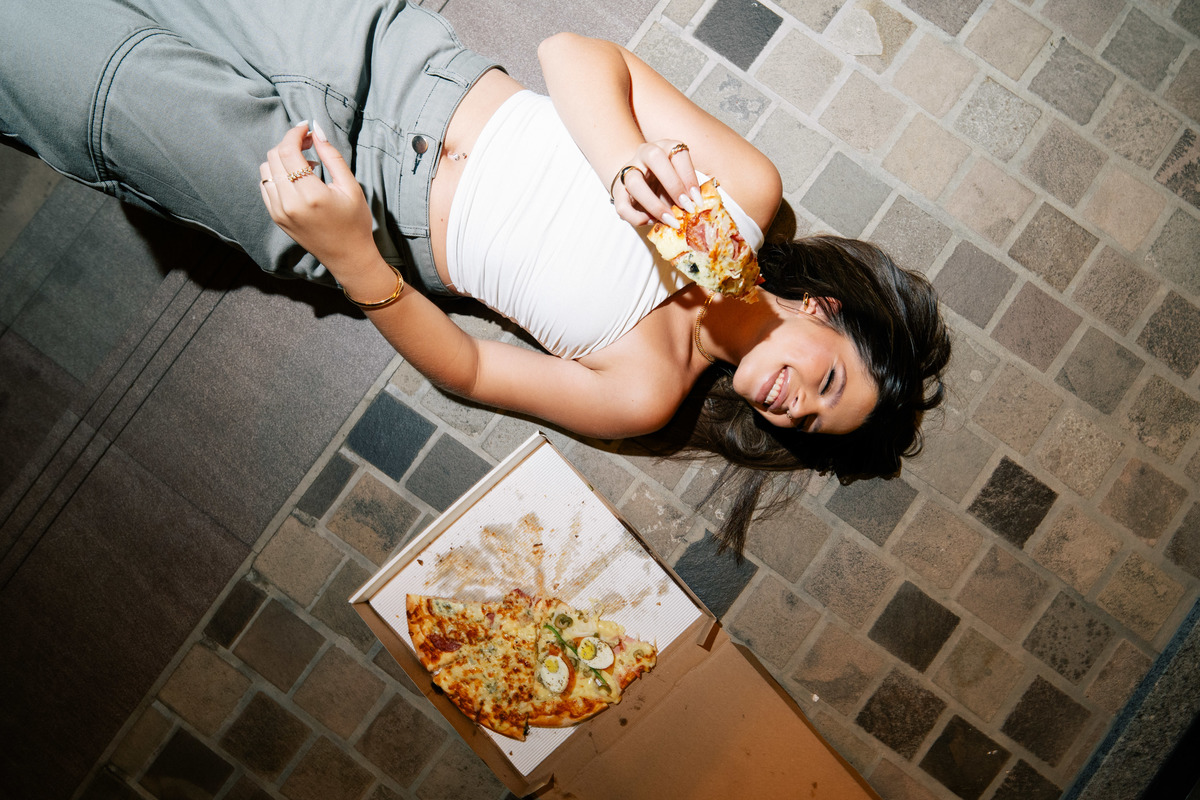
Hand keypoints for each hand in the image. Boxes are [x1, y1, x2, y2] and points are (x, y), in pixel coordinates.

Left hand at [259, 122, 378, 276]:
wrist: (347, 256)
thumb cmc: (355, 222)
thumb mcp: (350, 187)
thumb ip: (331, 156)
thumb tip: (316, 129)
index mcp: (311, 195)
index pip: (288, 151)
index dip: (295, 133)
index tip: (306, 127)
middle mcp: (289, 203)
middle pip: (274, 156)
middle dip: (290, 143)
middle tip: (309, 142)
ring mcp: (279, 212)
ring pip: (266, 169)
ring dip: (282, 158)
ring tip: (305, 163)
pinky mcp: (276, 217)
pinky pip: (266, 185)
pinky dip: (277, 174)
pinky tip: (297, 178)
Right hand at [611, 140, 702, 227]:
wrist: (639, 181)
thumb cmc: (666, 181)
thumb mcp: (680, 179)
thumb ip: (688, 190)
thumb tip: (697, 208)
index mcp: (665, 147)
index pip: (678, 153)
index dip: (689, 177)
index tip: (697, 200)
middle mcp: (645, 153)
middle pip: (654, 157)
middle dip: (673, 184)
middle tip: (686, 207)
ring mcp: (628, 171)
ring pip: (635, 182)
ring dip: (655, 205)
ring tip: (671, 220)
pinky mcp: (618, 192)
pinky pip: (622, 205)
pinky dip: (636, 217)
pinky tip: (650, 221)